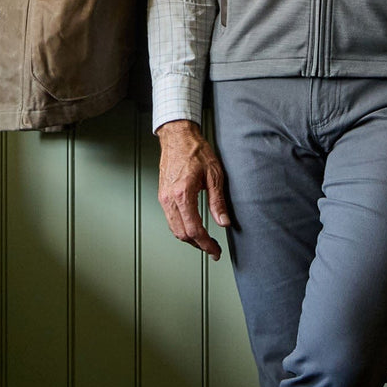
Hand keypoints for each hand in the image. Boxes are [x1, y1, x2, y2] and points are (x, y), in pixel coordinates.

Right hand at [156, 120, 231, 259]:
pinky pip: (170, 219)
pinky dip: (182, 228)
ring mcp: (163, 198)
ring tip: (205, 241)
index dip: (206, 244)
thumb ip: (217, 201)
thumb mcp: (214, 174)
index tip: (215, 250)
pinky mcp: (162, 195)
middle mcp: (169, 198)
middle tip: (213, 248)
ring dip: (189, 238)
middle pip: (182, 234)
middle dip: (198, 245)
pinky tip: (193, 227)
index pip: (194, 229)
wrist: (178, 136)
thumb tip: (224, 222)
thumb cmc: (195, 150)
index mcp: (183, 194)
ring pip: (174, 229)